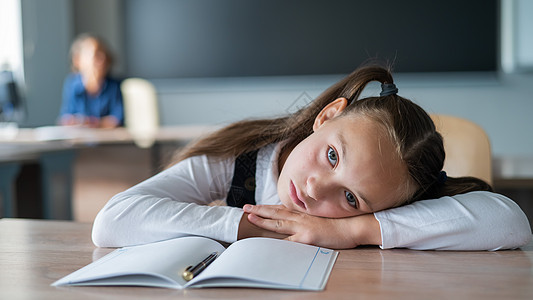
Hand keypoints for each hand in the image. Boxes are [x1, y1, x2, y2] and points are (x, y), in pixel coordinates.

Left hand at [243, 204, 381, 248]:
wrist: (353, 227)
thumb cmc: (338, 223)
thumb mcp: (320, 218)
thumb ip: (307, 218)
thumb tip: (296, 220)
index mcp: (303, 213)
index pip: (281, 209)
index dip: (267, 207)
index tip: (255, 206)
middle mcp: (301, 217)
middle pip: (276, 212)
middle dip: (259, 210)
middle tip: (246, 207)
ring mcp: (303, 227)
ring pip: (279, 223)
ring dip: (264, 220)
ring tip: (251, 217)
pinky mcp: (307, 238)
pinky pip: (289, 241)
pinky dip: (278, 242)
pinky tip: (268, 243)